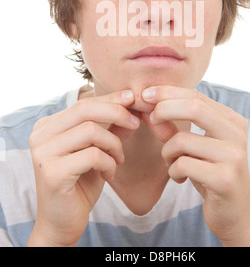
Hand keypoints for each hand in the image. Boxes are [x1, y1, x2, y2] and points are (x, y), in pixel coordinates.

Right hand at [27, 90, 138, 246]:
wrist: (62, 223)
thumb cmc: (80, 184)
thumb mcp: (97, 150)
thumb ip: (109, 128)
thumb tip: (130, 104)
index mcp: (47, 126)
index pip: (83, 103)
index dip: (110, 99)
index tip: (133, 99)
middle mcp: (40, 136)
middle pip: (84, 109)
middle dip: (116, 112)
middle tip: (136, 123)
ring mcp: (43, 153)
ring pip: (91, 131)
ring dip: (114, 144)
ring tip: (118, 159)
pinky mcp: (52, 173)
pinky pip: (93, 155)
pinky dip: (109, 163)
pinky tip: (108, 175)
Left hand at [141, 85, 249, 246]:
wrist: (235, 214)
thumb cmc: (210, 174)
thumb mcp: (194, 147)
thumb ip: (174, 127)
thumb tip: (148, 104)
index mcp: (232, 120)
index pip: (196, 95)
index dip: (168, 92)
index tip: (145, 94)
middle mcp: (237, 134)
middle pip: (194, 107)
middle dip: (165, 109)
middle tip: (150, 119)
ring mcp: (233, 156)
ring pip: (183, 140)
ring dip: (167, 152)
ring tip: (171, 163)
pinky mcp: (224, 179)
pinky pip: (183, 164)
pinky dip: (173, 171)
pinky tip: (180, 178)